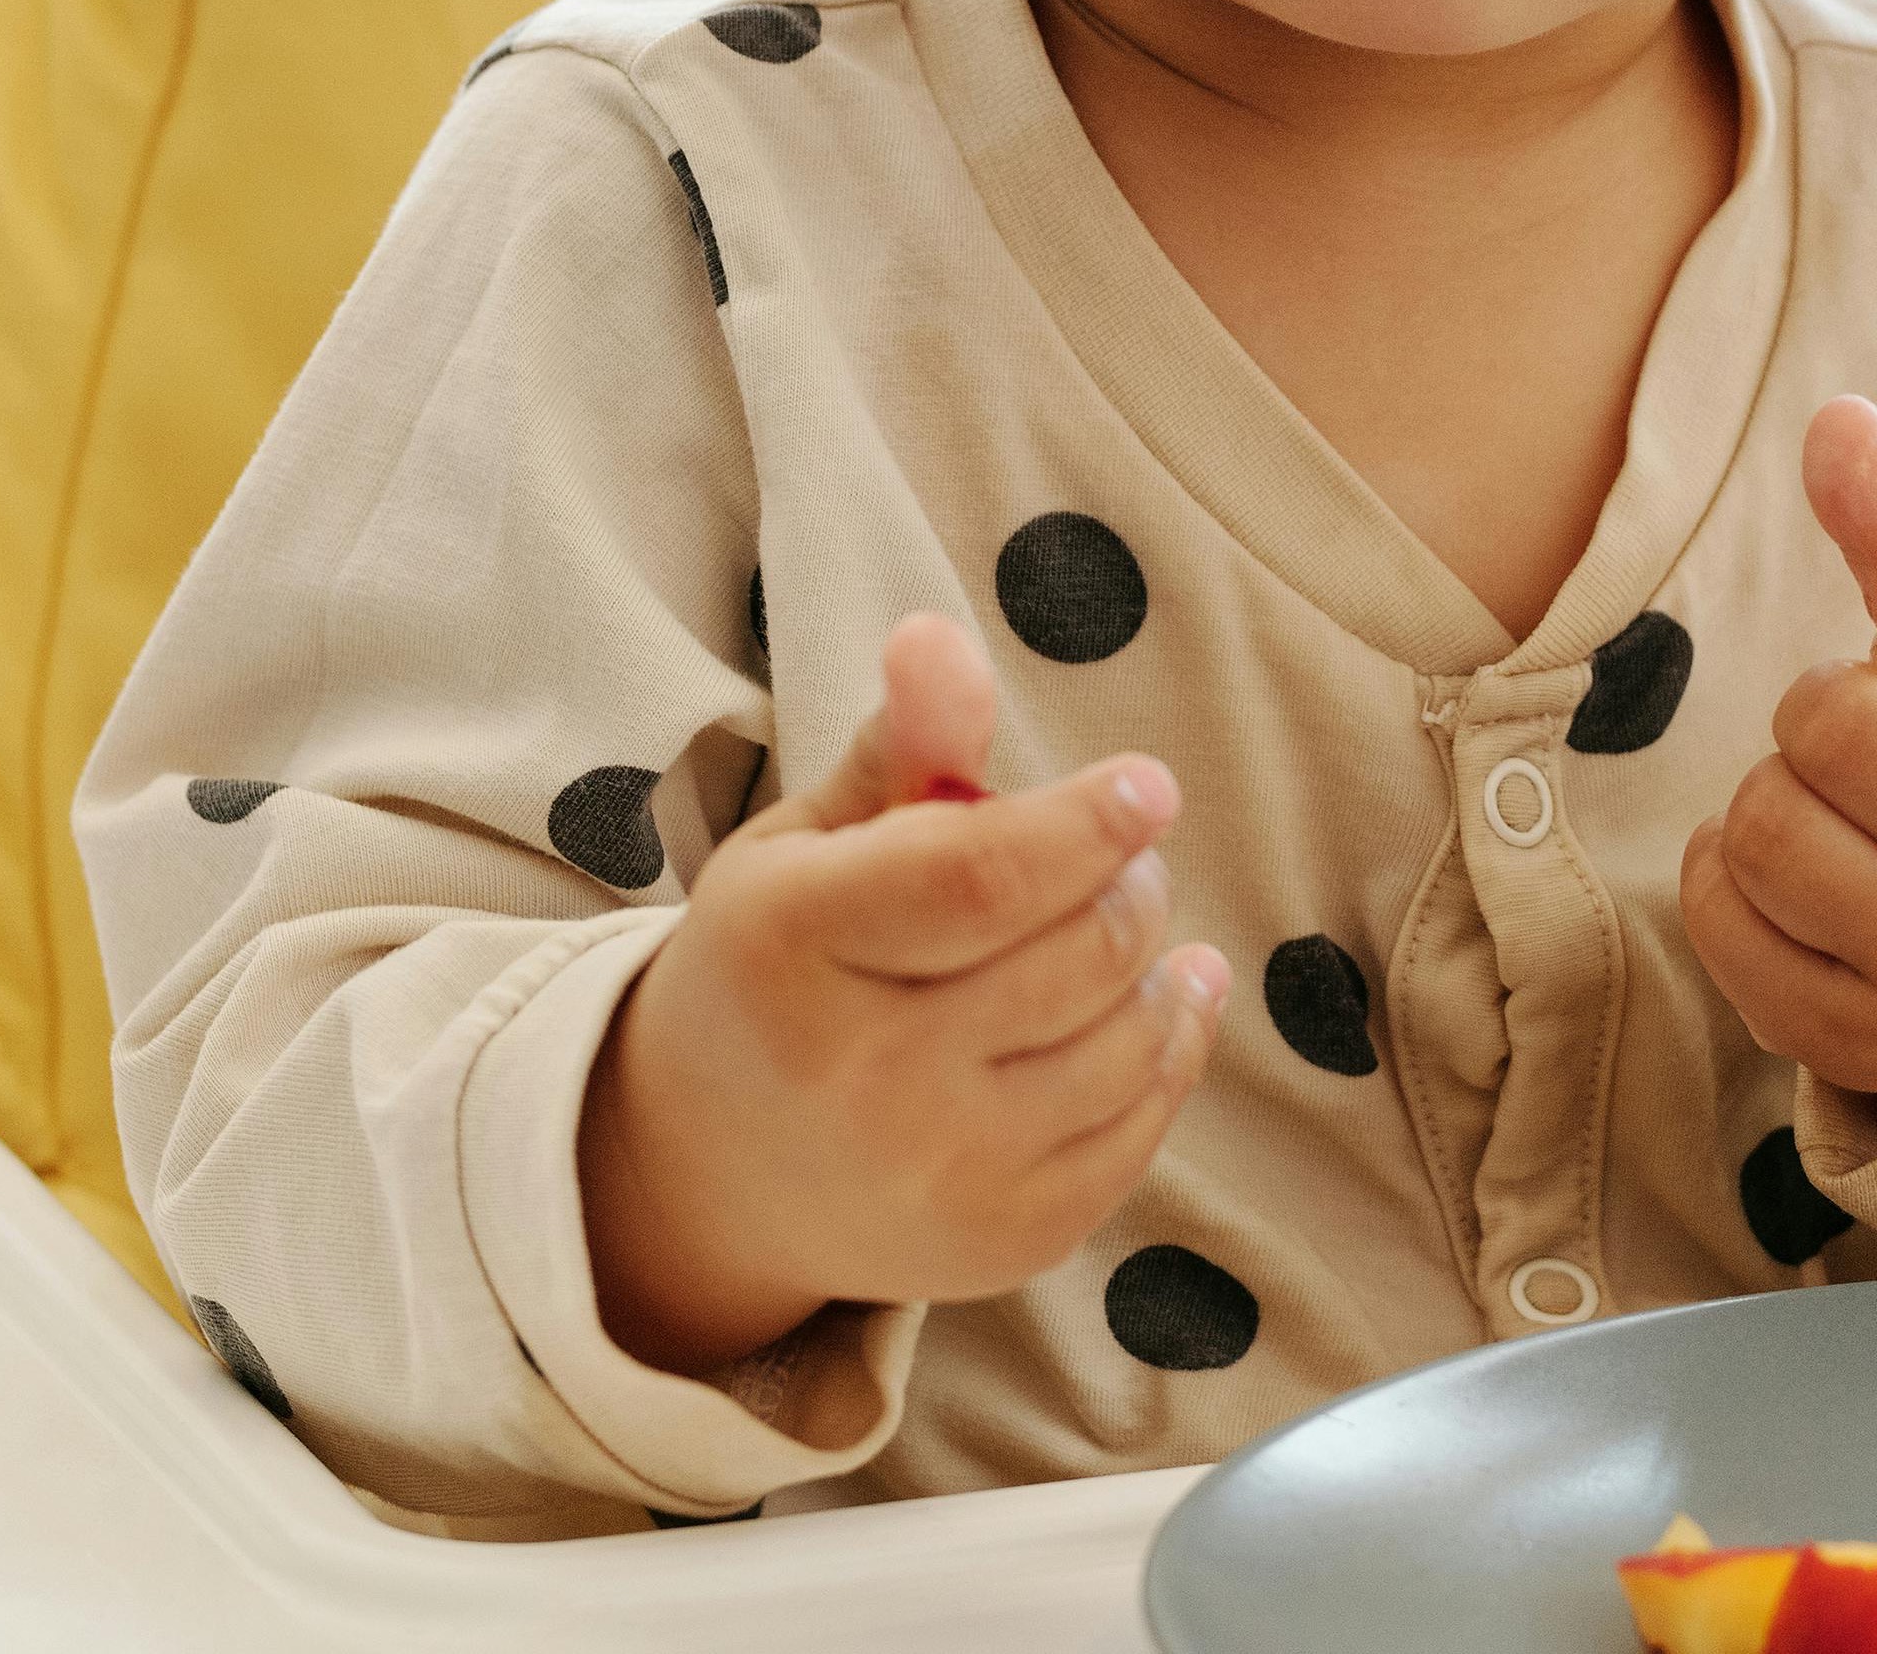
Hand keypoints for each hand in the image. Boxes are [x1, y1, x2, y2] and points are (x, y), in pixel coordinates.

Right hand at [579, 610, 1228, 1373]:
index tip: (1147, 786)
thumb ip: (895, 750)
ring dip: (1158, 965)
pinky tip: (1158, 1001)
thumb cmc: (776, 974)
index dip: (1087, 823)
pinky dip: (1166, 1050)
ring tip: (1133, 923)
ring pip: (1123, 1040)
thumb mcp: (806, 850)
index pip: (981, 876)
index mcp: (792, 945)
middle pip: (1074, 953)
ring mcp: (935, 1172)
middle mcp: (859, 1073)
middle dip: (1127, 883)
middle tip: (1122, 855)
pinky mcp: (1002, 1240)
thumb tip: (938, 636)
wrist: (710, 1178)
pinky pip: (1138, 1129)